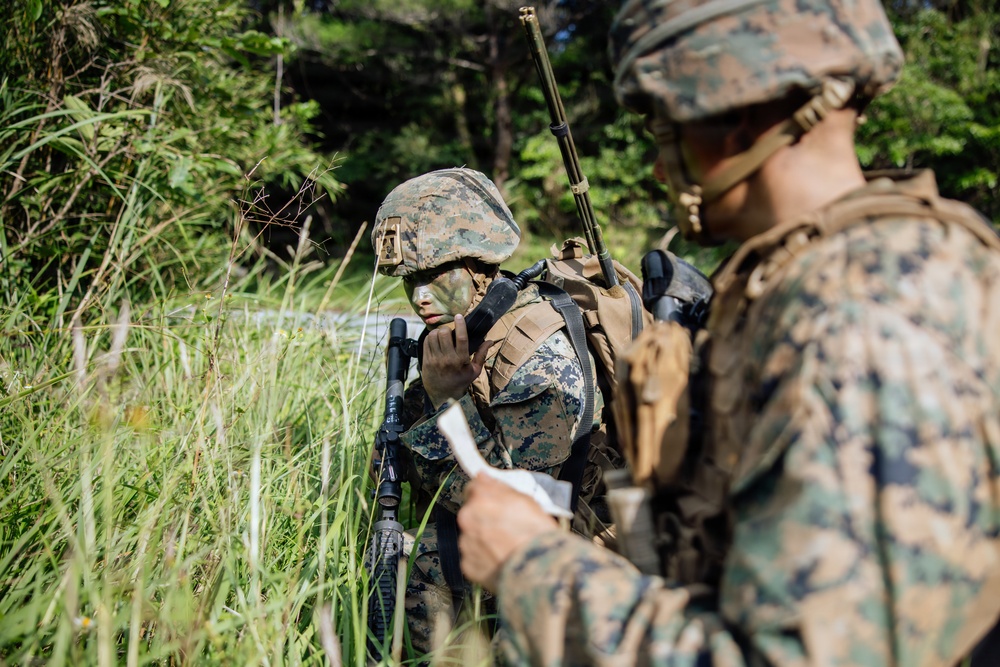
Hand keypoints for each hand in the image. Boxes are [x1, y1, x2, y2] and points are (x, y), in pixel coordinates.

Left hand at [421, 313, 492, 408]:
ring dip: (438, 332)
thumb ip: (481, 354)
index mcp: (460, 360)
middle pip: (444, 333)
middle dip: (448, 329)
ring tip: (443, 336)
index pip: (461, 338)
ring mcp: (434, 359)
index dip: (460, 324)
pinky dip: (431, 337)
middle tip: (450, 332)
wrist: (442, 396)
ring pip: (434, 335)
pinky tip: (436, 340)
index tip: (459, 316)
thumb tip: (490, 341)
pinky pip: (426, 341)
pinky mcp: (426, 360)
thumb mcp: (474, 371)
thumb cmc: (460, 381)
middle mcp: (447, 359)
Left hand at [457, 474, 557, 590]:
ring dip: (484, 539)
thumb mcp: (526, 500)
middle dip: (486, 518)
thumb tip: (485, 478)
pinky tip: (502, 559)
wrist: (539, 570)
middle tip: (506, 526)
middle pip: (472, 513)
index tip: (492, 499)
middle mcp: (468, 519)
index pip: (474, 487)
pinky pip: (473, 557)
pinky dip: (484, 558)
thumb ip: (500, 488)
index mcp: (481, 499)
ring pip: (472, 536)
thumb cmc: (536, 535)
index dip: (486, 493)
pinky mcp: (468, 565)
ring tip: (507, 546)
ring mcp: (466, 543)